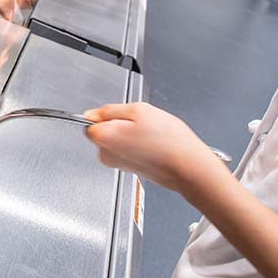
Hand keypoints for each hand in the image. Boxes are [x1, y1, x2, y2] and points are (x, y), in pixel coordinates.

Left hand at [83, 102, 226, 194]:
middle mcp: (105, 155)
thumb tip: (91, 113)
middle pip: (104, 130)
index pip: (89, 120)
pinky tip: (154, 143)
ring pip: (117, 139)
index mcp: (102, 138)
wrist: (188, 167)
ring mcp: (118, 164)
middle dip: (119, 123)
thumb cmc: (167, 141)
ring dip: (130, 133)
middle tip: (141, 123)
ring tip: (150, 134)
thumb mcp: (138, 109)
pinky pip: (129, 149)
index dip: (108, 114)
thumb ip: (109, 110)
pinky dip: (138, 144)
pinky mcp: (131, 168)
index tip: (124, 114)